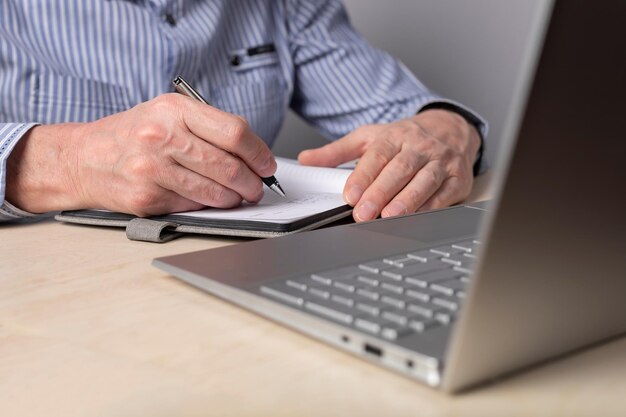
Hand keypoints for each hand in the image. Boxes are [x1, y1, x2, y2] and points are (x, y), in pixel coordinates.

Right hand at [5, 94, 276, 215]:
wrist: (83, 158)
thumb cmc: (131, 135)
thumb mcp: (167, 113)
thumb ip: (207, 127)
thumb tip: (252, 152)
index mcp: (174, 109)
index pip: (234, 132)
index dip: (259, 153)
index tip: (266, 165)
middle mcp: (162, 136)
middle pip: (228, 166)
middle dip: (252, 182)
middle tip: (258, 188)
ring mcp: (153, 169)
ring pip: (215, 191)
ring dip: (235, 198)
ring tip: (239, 196)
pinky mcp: (147, 198)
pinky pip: (193, 205)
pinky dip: (208, 205)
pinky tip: (209, 200)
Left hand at [298, 109, 480, 221]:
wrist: (450, 128)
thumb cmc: (405, 137)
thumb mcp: (370, 137)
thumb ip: (337, 152)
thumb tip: (307, 160)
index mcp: (395, 136)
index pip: (377, 156)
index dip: (363, 177)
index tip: (350, 196)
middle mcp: (419, 147)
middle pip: (399, 169)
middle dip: (381, 192)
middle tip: (364, 213)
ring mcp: (441, 161)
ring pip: (424, 181)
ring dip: (407, 200)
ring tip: (390, 216)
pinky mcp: (458, 177)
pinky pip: (445, 193)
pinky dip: (432, 206)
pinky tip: (418, 216)